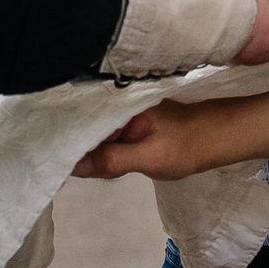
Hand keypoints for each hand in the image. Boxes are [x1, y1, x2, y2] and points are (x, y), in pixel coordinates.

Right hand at [74, 98, 264, 181]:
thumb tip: (73, 165)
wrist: (219, 137)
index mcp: (122, 101)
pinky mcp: (129, 120)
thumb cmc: (188, 145)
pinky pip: (106, 133)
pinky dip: (100, 147)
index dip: (65, 138)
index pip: (82, 118)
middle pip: (84, 124)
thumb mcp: (150, 157)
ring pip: (95, 131)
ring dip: (86, 148)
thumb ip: (113, 159)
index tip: (49, 158)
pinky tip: (92, 160)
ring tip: (72, 164)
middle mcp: (119, 100)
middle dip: (74, 145)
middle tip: (66, 167)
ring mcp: (123, 110)